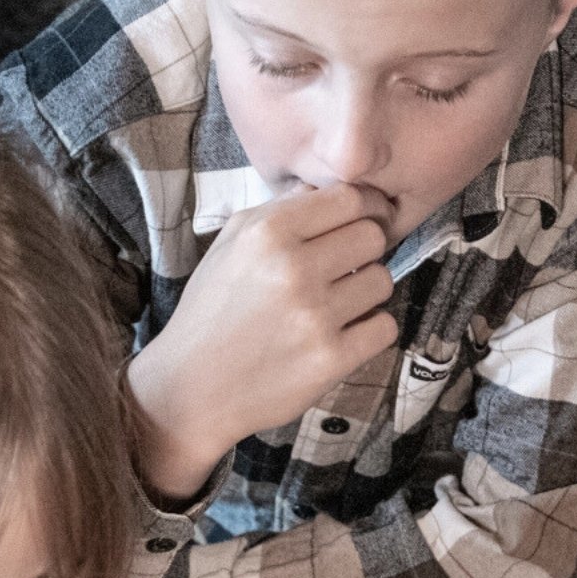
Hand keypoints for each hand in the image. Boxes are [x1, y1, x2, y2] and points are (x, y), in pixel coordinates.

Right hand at [127, 183, 400, 499]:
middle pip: (374, 237)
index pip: (350, 198)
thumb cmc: (212, 312)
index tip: (367, 219)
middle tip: (346, 267)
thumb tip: (324, 189)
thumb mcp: (229, 245)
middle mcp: (293, 269)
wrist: (191, 388)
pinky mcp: (331, 359)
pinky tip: (344, 333)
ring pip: (383, 281)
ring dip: (367, 292)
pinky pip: (385, 327)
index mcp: (268, 233)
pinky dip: (371, 330)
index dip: (366, 207)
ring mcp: (315, 316)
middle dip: (365, 250)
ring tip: (337, 304)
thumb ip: (278, 210)